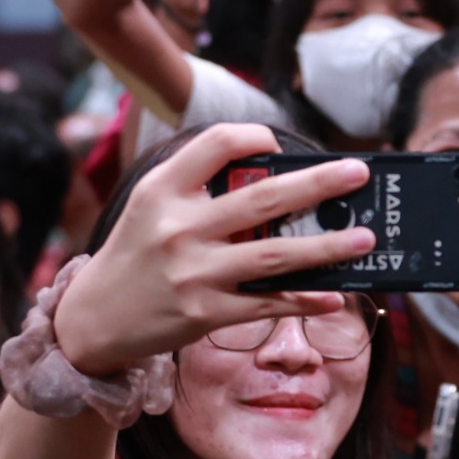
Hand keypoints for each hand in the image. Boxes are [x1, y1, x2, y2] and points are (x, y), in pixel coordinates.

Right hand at [50, 122, 373, 376]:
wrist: (93, 321)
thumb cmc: (133, 256)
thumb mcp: (151, 207)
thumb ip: (198, 186)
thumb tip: (272, 177)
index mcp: (163, 190)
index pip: (217, 144)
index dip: (255, 137)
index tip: (280, 145)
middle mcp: (178, 228)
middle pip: (263, 199)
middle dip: (319, 185)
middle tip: (359, 173)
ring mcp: (194, 273)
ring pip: (275, 257)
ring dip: (327, 247)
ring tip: (365, 239)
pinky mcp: (205, 313)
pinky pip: (267, 305)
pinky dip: (304, 300)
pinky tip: (333, 295)